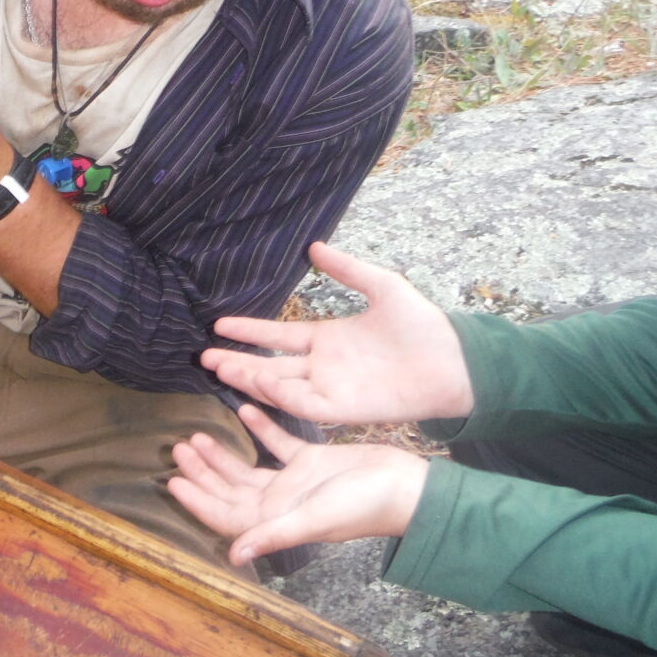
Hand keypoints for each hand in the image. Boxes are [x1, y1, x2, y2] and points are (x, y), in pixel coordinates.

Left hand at [167, 405, 429, 565]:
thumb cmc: (363, 507)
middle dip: (202, 473)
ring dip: (223, 454)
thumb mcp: (313, 519)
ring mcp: (296, 483)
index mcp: (276, 521)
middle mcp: (281, 504)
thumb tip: (232, 556)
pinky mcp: (313, 461)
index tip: (172, 482)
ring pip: (248, 468)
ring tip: (198, 435)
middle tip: (178, 448)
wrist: (406, 487)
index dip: (198, 501)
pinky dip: (262, 429)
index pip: (226, 515)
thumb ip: (272, 535)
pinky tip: (245, 410)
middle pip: (230, 490)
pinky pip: (279, 444)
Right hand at [200, 242, 473, 423]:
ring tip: (219, 366)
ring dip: (249, 378)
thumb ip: (347, 269)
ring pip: (279, 387)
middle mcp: (323, 367)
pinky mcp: (343, 409)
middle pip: (269, 365)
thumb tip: (314, 246)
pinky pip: (303, 405)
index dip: (250, 331)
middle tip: (203, 356)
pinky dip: (280, 396)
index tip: (218, 324)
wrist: (453, 360)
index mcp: (328, 340)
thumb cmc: (422, 326)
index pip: (278, 337)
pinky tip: (260, 379)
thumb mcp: (382, 286)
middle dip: (236, 361)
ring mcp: (331, 389)